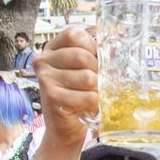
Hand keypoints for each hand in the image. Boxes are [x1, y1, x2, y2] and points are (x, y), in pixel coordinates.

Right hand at [32, 27, 97, 142]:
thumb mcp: (85, 70)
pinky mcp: (51, 96)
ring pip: (87, 77)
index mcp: (52, 48)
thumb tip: (116, 48)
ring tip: (93, 94)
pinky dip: (95, 102)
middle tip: (98, 82)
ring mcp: (45, 78)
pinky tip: (90, 105)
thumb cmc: (78, 94)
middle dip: (98, 70)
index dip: (91, 46)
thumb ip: (95, 56)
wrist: (65, 126)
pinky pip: (87, 96)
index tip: (96, 59)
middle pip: (82, 56)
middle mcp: (44, 59)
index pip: (74, 34)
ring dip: (98, 89)